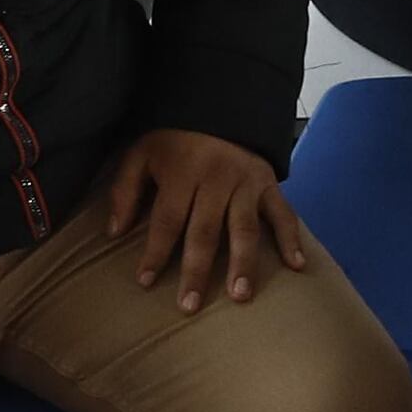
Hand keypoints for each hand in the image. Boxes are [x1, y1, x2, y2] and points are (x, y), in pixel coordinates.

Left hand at [103, 127, 319, 312]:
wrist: (220, 106)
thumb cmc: (175, 140)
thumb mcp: (141, 153)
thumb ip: (125, 190)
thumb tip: (114, 232)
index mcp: (182, 173)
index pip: (167, 219)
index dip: (156, 252)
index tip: (146, 282)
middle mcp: (216, 180)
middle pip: (205, 231)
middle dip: (196, 270)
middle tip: (189, 305)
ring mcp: (246, 184)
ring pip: (244, 229)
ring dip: (243, 264)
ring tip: (239, 296)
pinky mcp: (269, 185)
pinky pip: (284, 214)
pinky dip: (291, 239)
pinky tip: (297, 266)